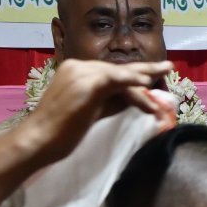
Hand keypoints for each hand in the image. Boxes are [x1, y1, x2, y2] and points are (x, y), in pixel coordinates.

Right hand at [25, 58, 173, 164]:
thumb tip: (136, 97)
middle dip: (145, 70)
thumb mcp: (91, 111)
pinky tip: (146, 83)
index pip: (111, 72)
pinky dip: (131, 81)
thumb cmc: (60, 132)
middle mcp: (78, 66)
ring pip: (120, 76)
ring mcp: (81, 73)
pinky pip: (115, 79)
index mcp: (76, 71)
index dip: (133, 75)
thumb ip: (111, 101)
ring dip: (143, 84)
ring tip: (163, 81)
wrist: (38, 140)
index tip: (152, 76)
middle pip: (118, 69)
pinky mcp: (86, 83)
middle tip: (168, 66)